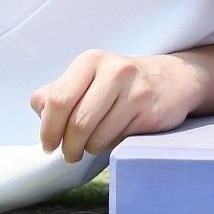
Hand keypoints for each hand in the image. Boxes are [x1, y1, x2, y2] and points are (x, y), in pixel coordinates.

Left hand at [29, 49, 201, 163]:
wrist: (172, 79)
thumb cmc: (119, 84)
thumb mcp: (87, 79)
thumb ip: (56, 92)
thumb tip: (40, 110)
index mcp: (91, 60)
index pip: (58, 100)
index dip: (48, 129)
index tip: (49, 144)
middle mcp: (115, 70)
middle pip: (76, 122)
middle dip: (67, 146)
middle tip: (68, 154)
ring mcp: (136, 90)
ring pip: (96, 136)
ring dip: (88, 149)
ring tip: (91, 145)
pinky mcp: (151, 111)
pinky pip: (116, 141)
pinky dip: (108, 147)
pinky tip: (112, 137)